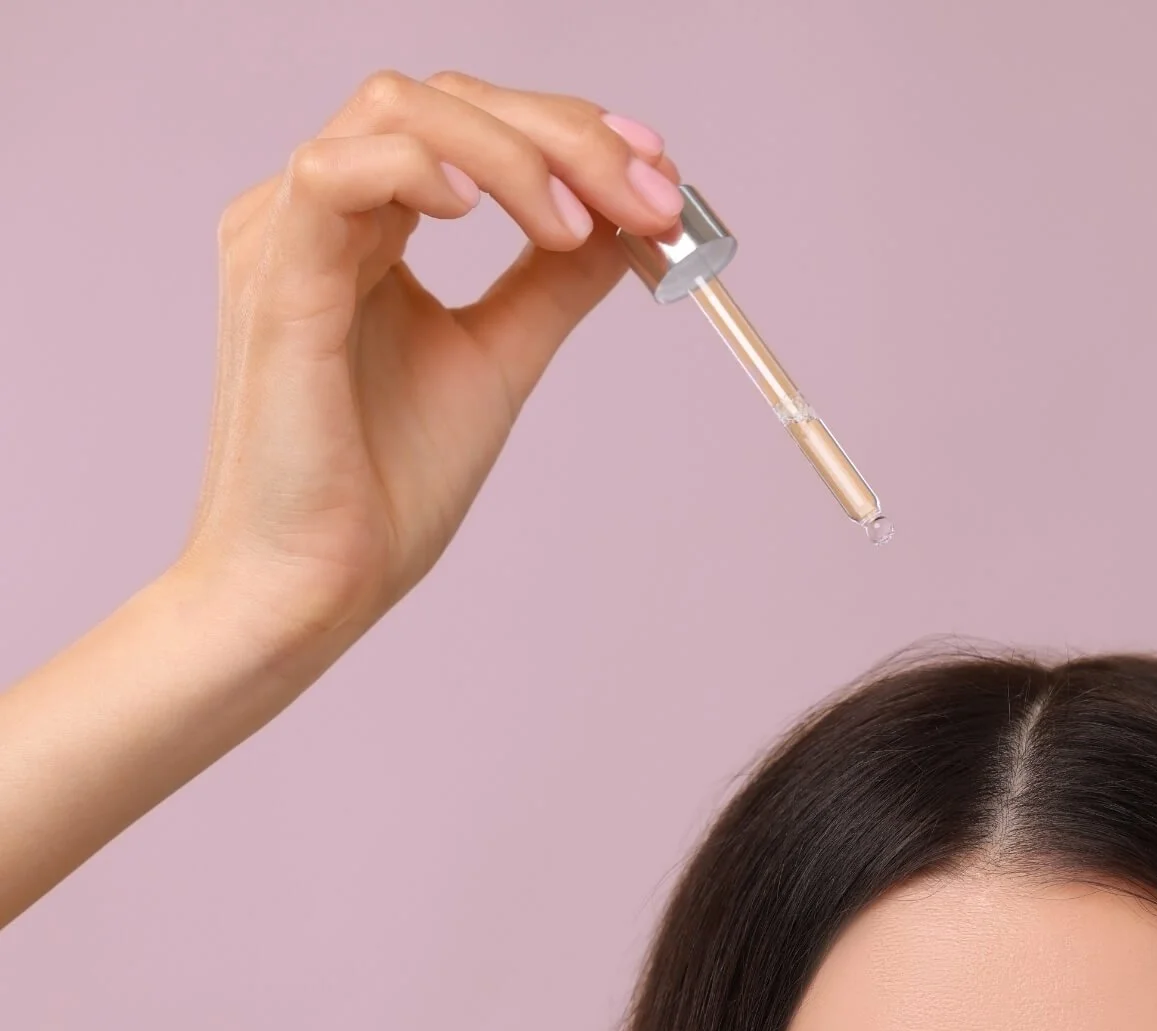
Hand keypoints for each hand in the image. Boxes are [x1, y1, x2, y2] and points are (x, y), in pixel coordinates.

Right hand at [183, 70, 684, 642]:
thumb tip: (630, 221)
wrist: (317, 585)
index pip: (471, 123)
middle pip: (444, 99)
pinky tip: (483, 214)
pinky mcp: (275, 280)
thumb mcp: (500, 357)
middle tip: (651, 198)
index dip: (572, 131)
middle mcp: (319, 215)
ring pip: (397, 111)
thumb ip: (554, 281)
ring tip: (578, 224)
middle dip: (566, 134)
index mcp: (367, 228)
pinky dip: (421, 167)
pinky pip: (332, 172)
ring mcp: (286, 238)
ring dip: (513, 150)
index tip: (661, 177)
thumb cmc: (384, 486)